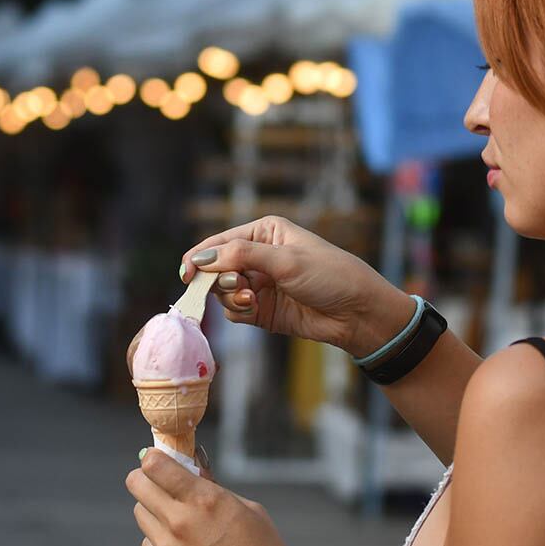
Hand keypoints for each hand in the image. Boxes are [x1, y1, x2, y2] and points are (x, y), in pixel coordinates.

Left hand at [126, 449, 309, 545]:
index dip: (155, 456)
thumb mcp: (250, 511)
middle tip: (162, 480)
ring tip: (176, 513)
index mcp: (203, 500)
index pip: (155, 464)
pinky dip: (158, 535)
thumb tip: (195, 469)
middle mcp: (178, 521)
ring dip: (153, 506)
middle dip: (146, 476)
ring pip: (140, 512)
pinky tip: (181, 542)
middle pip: (136, 483)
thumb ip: (216, 488)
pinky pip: (148, 541)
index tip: (160, 457)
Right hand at [181, 215, 414, 356]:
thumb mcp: (286, 260)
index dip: (199, 257)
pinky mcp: (262, 310)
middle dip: (219, 279)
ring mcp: (259, 284)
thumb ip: (241, 256)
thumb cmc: (330, 275)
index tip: (187, 273)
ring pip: (222, 291)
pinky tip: (256, 309)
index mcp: (264, 232)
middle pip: (216, 268)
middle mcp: (257, 256)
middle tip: (238, 286)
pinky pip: (234, 311)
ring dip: (230, 296)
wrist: (358, 313)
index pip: (219, 242)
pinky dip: (239, 311)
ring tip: (251, 299)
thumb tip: (201, 259)